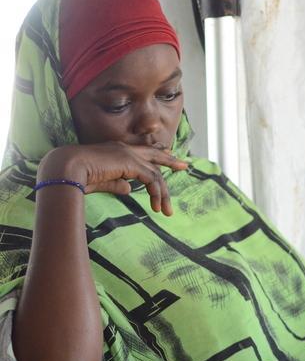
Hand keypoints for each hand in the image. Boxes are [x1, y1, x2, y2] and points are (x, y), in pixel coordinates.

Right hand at [38, 142, 188, 215]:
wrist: (65, 169)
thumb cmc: (76, 176)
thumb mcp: (102, 181)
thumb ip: (117, 183)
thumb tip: (129, 189)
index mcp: (116, 151)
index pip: (141, 152)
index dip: (155, 156)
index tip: (168, 158)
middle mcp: (124, 148)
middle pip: (154, 154)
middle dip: (169, 160)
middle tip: (184, 166)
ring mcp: (128, 153)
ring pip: (155, 173)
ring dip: (162, 194)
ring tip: (166, 211)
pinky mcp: (131, 163)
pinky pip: (152, 178)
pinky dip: (157, 193)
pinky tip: (156, 206)